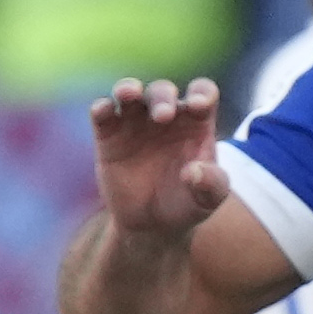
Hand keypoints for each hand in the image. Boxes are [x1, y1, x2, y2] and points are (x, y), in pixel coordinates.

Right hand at [88, 78, 225, 234]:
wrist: (152, 225)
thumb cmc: (187, 204)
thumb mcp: (208, 199)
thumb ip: (211, 185)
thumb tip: (195, 172)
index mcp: (195, 122)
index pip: (202, 93)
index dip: (201, 93)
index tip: (198, 105)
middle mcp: (165, 115)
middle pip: (163, 91)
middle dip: (163, 98)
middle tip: (162, 116)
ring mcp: (135, 122)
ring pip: (130, 92)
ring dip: (128, 88)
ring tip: (128, 94)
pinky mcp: (109, 136)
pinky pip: (103, 113)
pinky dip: (101, 108)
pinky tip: (103, 110)